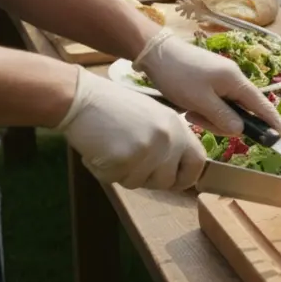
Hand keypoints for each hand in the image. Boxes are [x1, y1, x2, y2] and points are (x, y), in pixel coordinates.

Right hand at [57, 70, 206, 190]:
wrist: (82, 99)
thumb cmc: (114, 108)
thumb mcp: (154, 117)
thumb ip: (169, 141)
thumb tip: (175, 169)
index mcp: (177, 127)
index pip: (198, 162)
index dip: (186, 177)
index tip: (173, 181)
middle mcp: (167, 138)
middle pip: (167, 180)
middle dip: (148, 180)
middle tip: (130, 164)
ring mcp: (147, 149)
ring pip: (139, 183)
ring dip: (123, 174)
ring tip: (112, 149)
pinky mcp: (125, 159)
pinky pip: (116, 180)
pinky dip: (104, 171)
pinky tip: (99, 151)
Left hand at [135, 33, 280, 137]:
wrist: (155, 52)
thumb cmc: (178, 75)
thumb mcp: (200, 100)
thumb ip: (223, 117)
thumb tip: (241, 130)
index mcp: (236, 82)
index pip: (262, 106)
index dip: (273, 123)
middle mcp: (234, 80)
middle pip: (242, 112)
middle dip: (224, 123)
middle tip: (199, 120)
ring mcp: (222, 80)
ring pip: (226, 110)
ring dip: (211, 117)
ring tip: (190, 112)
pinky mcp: (210, 82)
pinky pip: (216, 104)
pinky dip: (205, 110)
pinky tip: (188, 107)